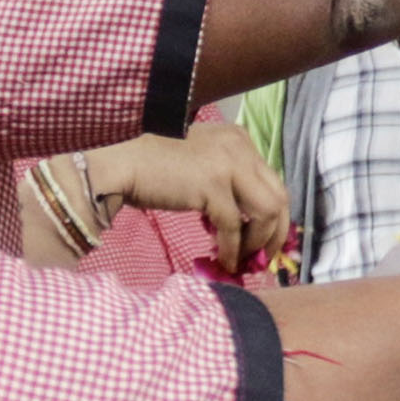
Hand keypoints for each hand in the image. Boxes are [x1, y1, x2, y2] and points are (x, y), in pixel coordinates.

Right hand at [91, 120, 291, 272]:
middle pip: (279, 196)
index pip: (272, 181)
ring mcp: (229, 164)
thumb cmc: (155, 168)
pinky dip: (232, 249)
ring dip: (257, 242)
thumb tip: (250, 226)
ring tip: (242, 260)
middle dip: (276, 232)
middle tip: (264, 257)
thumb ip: (229, 184)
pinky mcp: (212, 185)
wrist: (121, 163)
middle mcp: (240, 147)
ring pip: (266, 212)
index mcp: (240, 139)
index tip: (264, 240)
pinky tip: (225, 261)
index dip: (273, 216)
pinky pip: (233, 226)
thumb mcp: (202, 166)